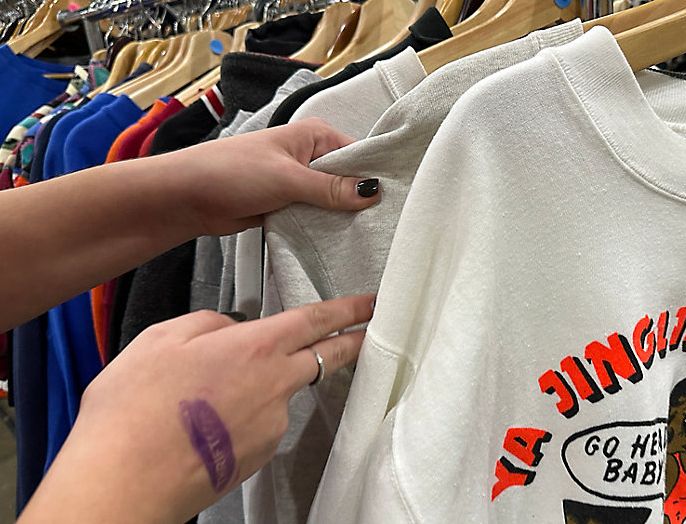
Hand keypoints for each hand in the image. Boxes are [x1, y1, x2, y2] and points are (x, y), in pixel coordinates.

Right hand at [20, 294, 374, 522]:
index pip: (315, 320)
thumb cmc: (133, 410)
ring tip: (211, 394)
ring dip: (267, 385)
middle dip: (351, 342)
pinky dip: (246, 416)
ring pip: (283, 392)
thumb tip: (230, 328)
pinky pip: (262, 424)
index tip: (370, 303)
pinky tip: (210, 422)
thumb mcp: (161, 339)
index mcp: (254, 347)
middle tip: (367, 332)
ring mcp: (273, 425)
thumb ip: (208, 323)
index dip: (347, 310)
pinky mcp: (261, 456)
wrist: (124, 481)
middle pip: (326, 357)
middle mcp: (275, 386)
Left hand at [168, 117, 381, 235]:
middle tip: (383, 227)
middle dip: (360, 202)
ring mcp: (299, 182)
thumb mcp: (289, 178)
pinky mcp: (288, 204)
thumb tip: (373, 192)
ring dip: (341, 219)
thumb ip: (331, 188)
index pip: (359, 155)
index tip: (395, 202)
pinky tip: (339, 243)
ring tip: (366, 238)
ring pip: (333, 202)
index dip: (375, 178)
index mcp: (315, 136)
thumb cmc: (231, 172)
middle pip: (349, 181)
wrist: (187, 196)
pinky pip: (315, 217)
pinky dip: (323, 228)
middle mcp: (310, 156)